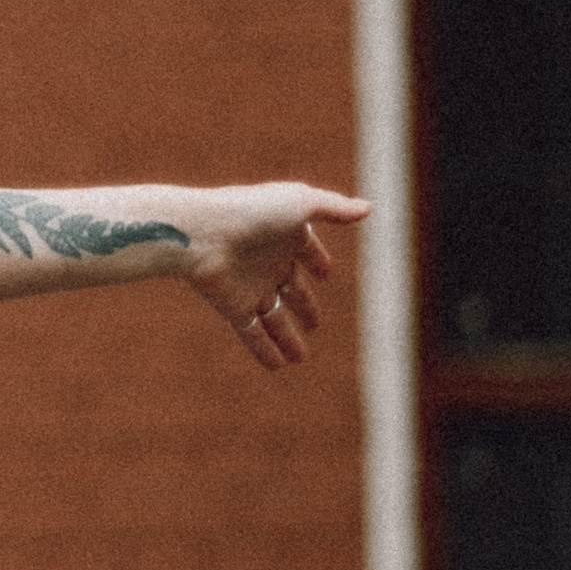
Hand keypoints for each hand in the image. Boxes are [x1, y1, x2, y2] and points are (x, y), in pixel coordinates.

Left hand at [180, 184, 370, 369]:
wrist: (202, 232)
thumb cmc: (250, 211)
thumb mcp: (300, 203)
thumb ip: (333, 207)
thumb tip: (368, 208)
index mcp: (283, 235)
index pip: (306, 250)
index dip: (316, 259)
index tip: (324, 272)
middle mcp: (267, 262)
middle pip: (291, 289)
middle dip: (304, 305)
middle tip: (316, 324)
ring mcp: (250, 286)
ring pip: (274, 317)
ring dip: (287, 337)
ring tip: (301, 358)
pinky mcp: (233, 306)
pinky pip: (252, 333)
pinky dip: (264, 350)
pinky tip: (278, 366)